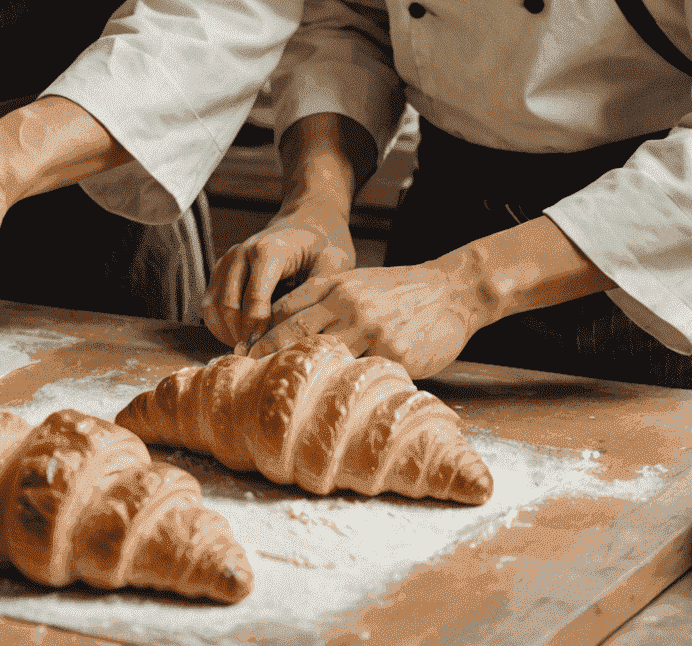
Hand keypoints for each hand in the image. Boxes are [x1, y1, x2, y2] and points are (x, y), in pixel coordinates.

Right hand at [202, 202, 355, 348]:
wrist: (307, 220)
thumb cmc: (323, 244)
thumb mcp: (334, 265)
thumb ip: (317, 295)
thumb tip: (300, 329)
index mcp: (269, 250)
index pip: (255, 298)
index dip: (260, 330)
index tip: (272, 350)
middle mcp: (242, 253)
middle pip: (229, 305)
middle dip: (245, 336)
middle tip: (264, 355)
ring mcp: (228, 259)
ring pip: (213, 306)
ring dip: (229, 332)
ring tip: (254, 347)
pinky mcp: (222, 269)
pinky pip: (209, 303)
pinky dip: (220, 325)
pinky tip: (242, 335)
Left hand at [244, 258, 484, 379]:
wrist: (451, 290)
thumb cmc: (399, 291)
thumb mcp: (356, 282)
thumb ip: (324, 301)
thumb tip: (285, 330)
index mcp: (334, 286)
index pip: (284, 310)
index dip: (259, 334)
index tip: (240, 356)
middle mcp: (347, 304)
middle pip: (294, 333)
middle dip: (266, 357)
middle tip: (244, 381)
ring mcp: (370, 328)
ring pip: (323, 356)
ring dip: (300, 380)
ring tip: (278, 401)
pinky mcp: (394, 352)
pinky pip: (361, 375)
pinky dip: (342, 391)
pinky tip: (328, 408)